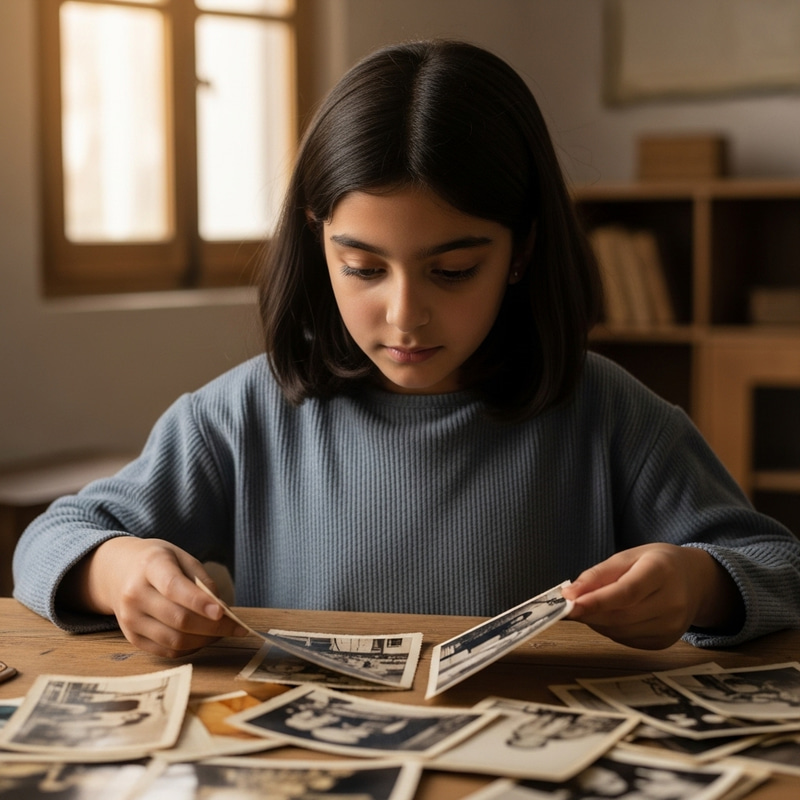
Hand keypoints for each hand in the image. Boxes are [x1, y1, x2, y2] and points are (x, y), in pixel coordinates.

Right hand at [60, 537, 248, 657]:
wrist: (120, 571)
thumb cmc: (160, 563)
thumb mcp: (183, 558)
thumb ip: (203, 582)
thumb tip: (222, 611)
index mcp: (150, 566)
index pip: (174, 588)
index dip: (199, 602)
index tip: (223, 612)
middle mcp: (134, 594)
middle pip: (178, 619)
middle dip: (213, 627)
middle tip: (236, 627)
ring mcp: (130, 619)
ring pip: (174, 640)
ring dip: (204, 640)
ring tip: (221, 632)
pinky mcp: (132, 638)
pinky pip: (167, 651)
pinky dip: (190, 648)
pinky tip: (203, 638)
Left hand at [562, 544, 743, 649]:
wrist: (695, 580)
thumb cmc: (657, 563)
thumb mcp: (627, 556)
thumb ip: (598, 575)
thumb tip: (569, 594)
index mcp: (662, 571)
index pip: (627, 592)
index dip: (596, 601)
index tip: (570, 604)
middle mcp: (672, 602)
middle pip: (621, 615)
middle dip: (589, 613)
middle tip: (567, 606)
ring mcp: (672, 626)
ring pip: (621, 631)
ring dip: (597, 622)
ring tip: (590, 606)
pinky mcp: (665, 641)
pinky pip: (627, 640)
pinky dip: (610, 629)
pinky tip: (609, 616)